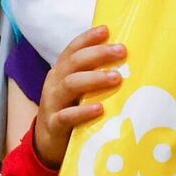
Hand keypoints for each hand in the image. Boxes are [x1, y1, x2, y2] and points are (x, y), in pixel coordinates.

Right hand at [32, 25, 125, 165]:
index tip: (107, 30)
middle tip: (121, 51)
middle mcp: (55, 83)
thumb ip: (93, 75)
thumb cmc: (70, 110)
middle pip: (74, 62)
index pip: (73, 49)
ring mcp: (52, 103)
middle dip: (98, 54)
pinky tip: (100, 109)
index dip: (88, 38)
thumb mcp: (78, 90)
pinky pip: (66, 116)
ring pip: (70, 84)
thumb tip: (127, 62)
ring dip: (94, 79)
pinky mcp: (54, 125)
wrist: (47, 145)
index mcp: (61, 71)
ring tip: (116, 77)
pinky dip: (83, 111)